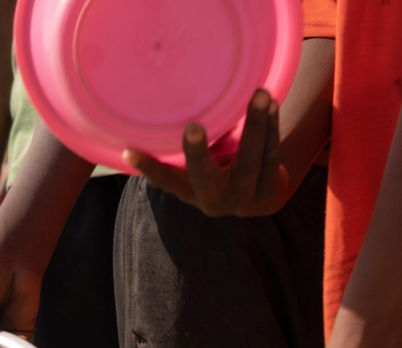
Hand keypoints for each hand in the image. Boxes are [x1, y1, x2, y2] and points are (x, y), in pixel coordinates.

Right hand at [124, 89, 286, 216]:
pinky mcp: (272, 189)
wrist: (261, 198)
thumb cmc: (219, 172)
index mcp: (191, 193)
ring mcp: (245, 197)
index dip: (148, 168)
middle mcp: (215, 200)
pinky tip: (271, 104)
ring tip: (260, 93)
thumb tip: (149, 108)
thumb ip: (182, 153)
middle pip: (206, 176)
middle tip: (192, 126)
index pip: (166, 181)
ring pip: (250, 160)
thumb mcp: (197, 172)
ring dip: (255, 124)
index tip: (129, 151)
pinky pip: (272, 153)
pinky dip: (271, 126)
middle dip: (198, 153)